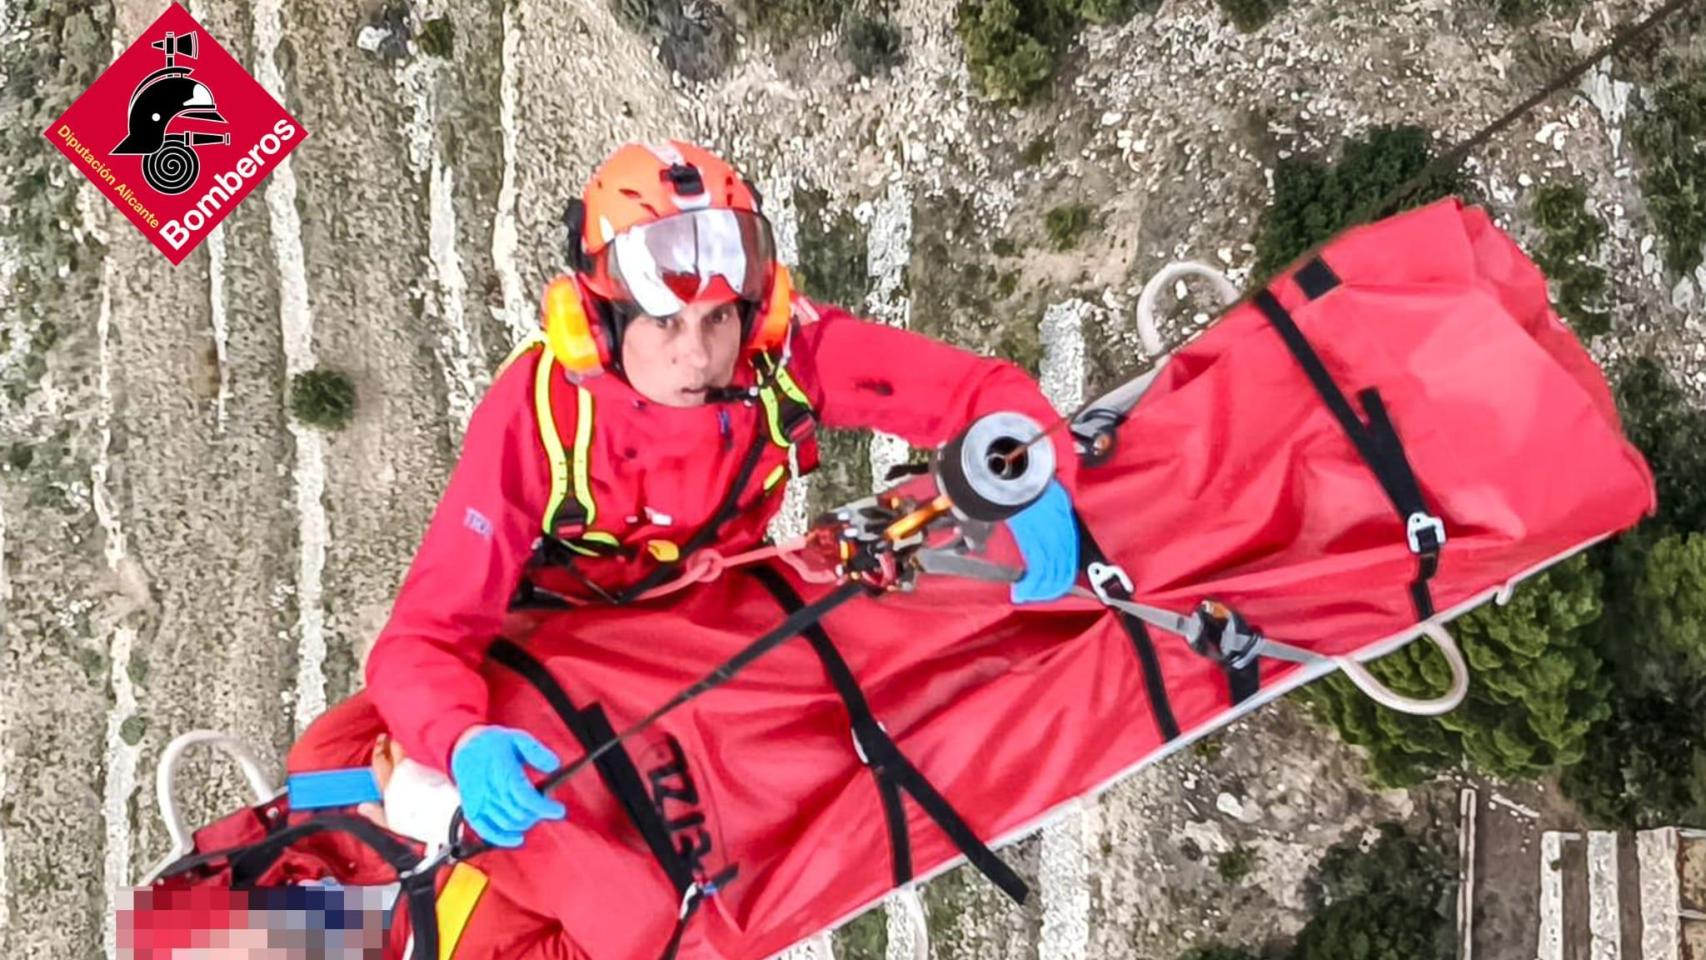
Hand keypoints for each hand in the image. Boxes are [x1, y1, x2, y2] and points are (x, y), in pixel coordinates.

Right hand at [449, 726, 566, 846]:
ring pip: (506, 823)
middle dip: (537, 815)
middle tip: (546, 809)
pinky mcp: (471, 810)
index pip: (527, 798)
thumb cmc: (492, 743)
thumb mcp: (518, 738)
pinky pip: (485, 831)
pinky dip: (501, 839)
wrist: (464, 745)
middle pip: (519, 813)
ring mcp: (479, 802)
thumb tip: (553, 765)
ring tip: (533, 816)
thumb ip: (537, 752)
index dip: (545, 808)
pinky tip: (516, 839)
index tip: (558, 810)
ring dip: (524, 824)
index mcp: (503, 773)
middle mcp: (491, 790)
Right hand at [1006, 480, 1079, 603]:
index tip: (1056, 583)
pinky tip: (1023, 591)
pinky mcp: (1032, 534)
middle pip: (1063, 563)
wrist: (1011, 469)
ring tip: (1029, 595)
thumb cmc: (1022, 479)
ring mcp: (1046, 530)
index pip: (1070, 551)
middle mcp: (1059, 525)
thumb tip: (1038, 527)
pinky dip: (1031, 584)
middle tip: (1041, 594)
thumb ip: (1045, 511)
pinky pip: (1038, 566)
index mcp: (1062, 514)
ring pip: (1052, 568)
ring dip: (1041, 588)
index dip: (1065, 571)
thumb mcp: (1041, 494)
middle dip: (1054, 585)